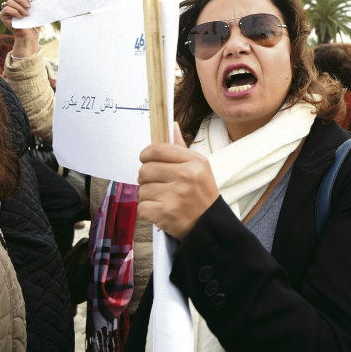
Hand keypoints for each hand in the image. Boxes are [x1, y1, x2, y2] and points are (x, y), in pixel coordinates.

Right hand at [0, 0, 40, 56]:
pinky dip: (14, 12)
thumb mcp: (37, 11)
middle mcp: (11, 4)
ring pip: (10, 2)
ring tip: (27, 15)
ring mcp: (6, 10)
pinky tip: (20, 17)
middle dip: (21, 0)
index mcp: (19, 1)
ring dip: (20, 8)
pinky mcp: (2, 16)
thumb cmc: (34, 23)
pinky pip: (6, 9)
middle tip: (29, 6)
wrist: (30, 35)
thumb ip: (36, 3)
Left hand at [138, 123, 218, 238]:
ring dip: (148, 196)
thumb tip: (171, 126)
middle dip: (147, 178)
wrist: (209, 225)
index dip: (147, 155)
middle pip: (145, 170)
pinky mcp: (165, 213)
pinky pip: (141, 207)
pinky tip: (161, 211)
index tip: (148, 161)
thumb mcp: (199, 168)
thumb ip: (181, 149)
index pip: (157, 149)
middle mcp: (186, 176)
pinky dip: (148, 211)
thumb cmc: (202, 194)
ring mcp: (175, 195)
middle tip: (158, 184)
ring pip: (142, 189)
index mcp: (195, 162)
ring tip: (163, 199)